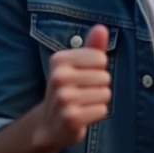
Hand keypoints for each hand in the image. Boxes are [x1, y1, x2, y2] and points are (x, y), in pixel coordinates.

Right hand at [33, 25, 110, 150]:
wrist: (48, 124)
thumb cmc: (69, 89)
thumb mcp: (78, 65)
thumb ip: (92, 47)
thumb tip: (101, 27)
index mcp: (59, 60)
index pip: (101, 59)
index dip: (97, 70)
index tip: (82, 77)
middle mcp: (58, 77)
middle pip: (104, 77)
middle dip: (99, 87)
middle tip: (81, 93)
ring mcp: (63, 98)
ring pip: (105, 94)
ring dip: (98, 101)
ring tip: (81, 104)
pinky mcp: (71, 118)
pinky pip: (102, 110)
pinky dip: (96, 114)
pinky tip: (81, 116)